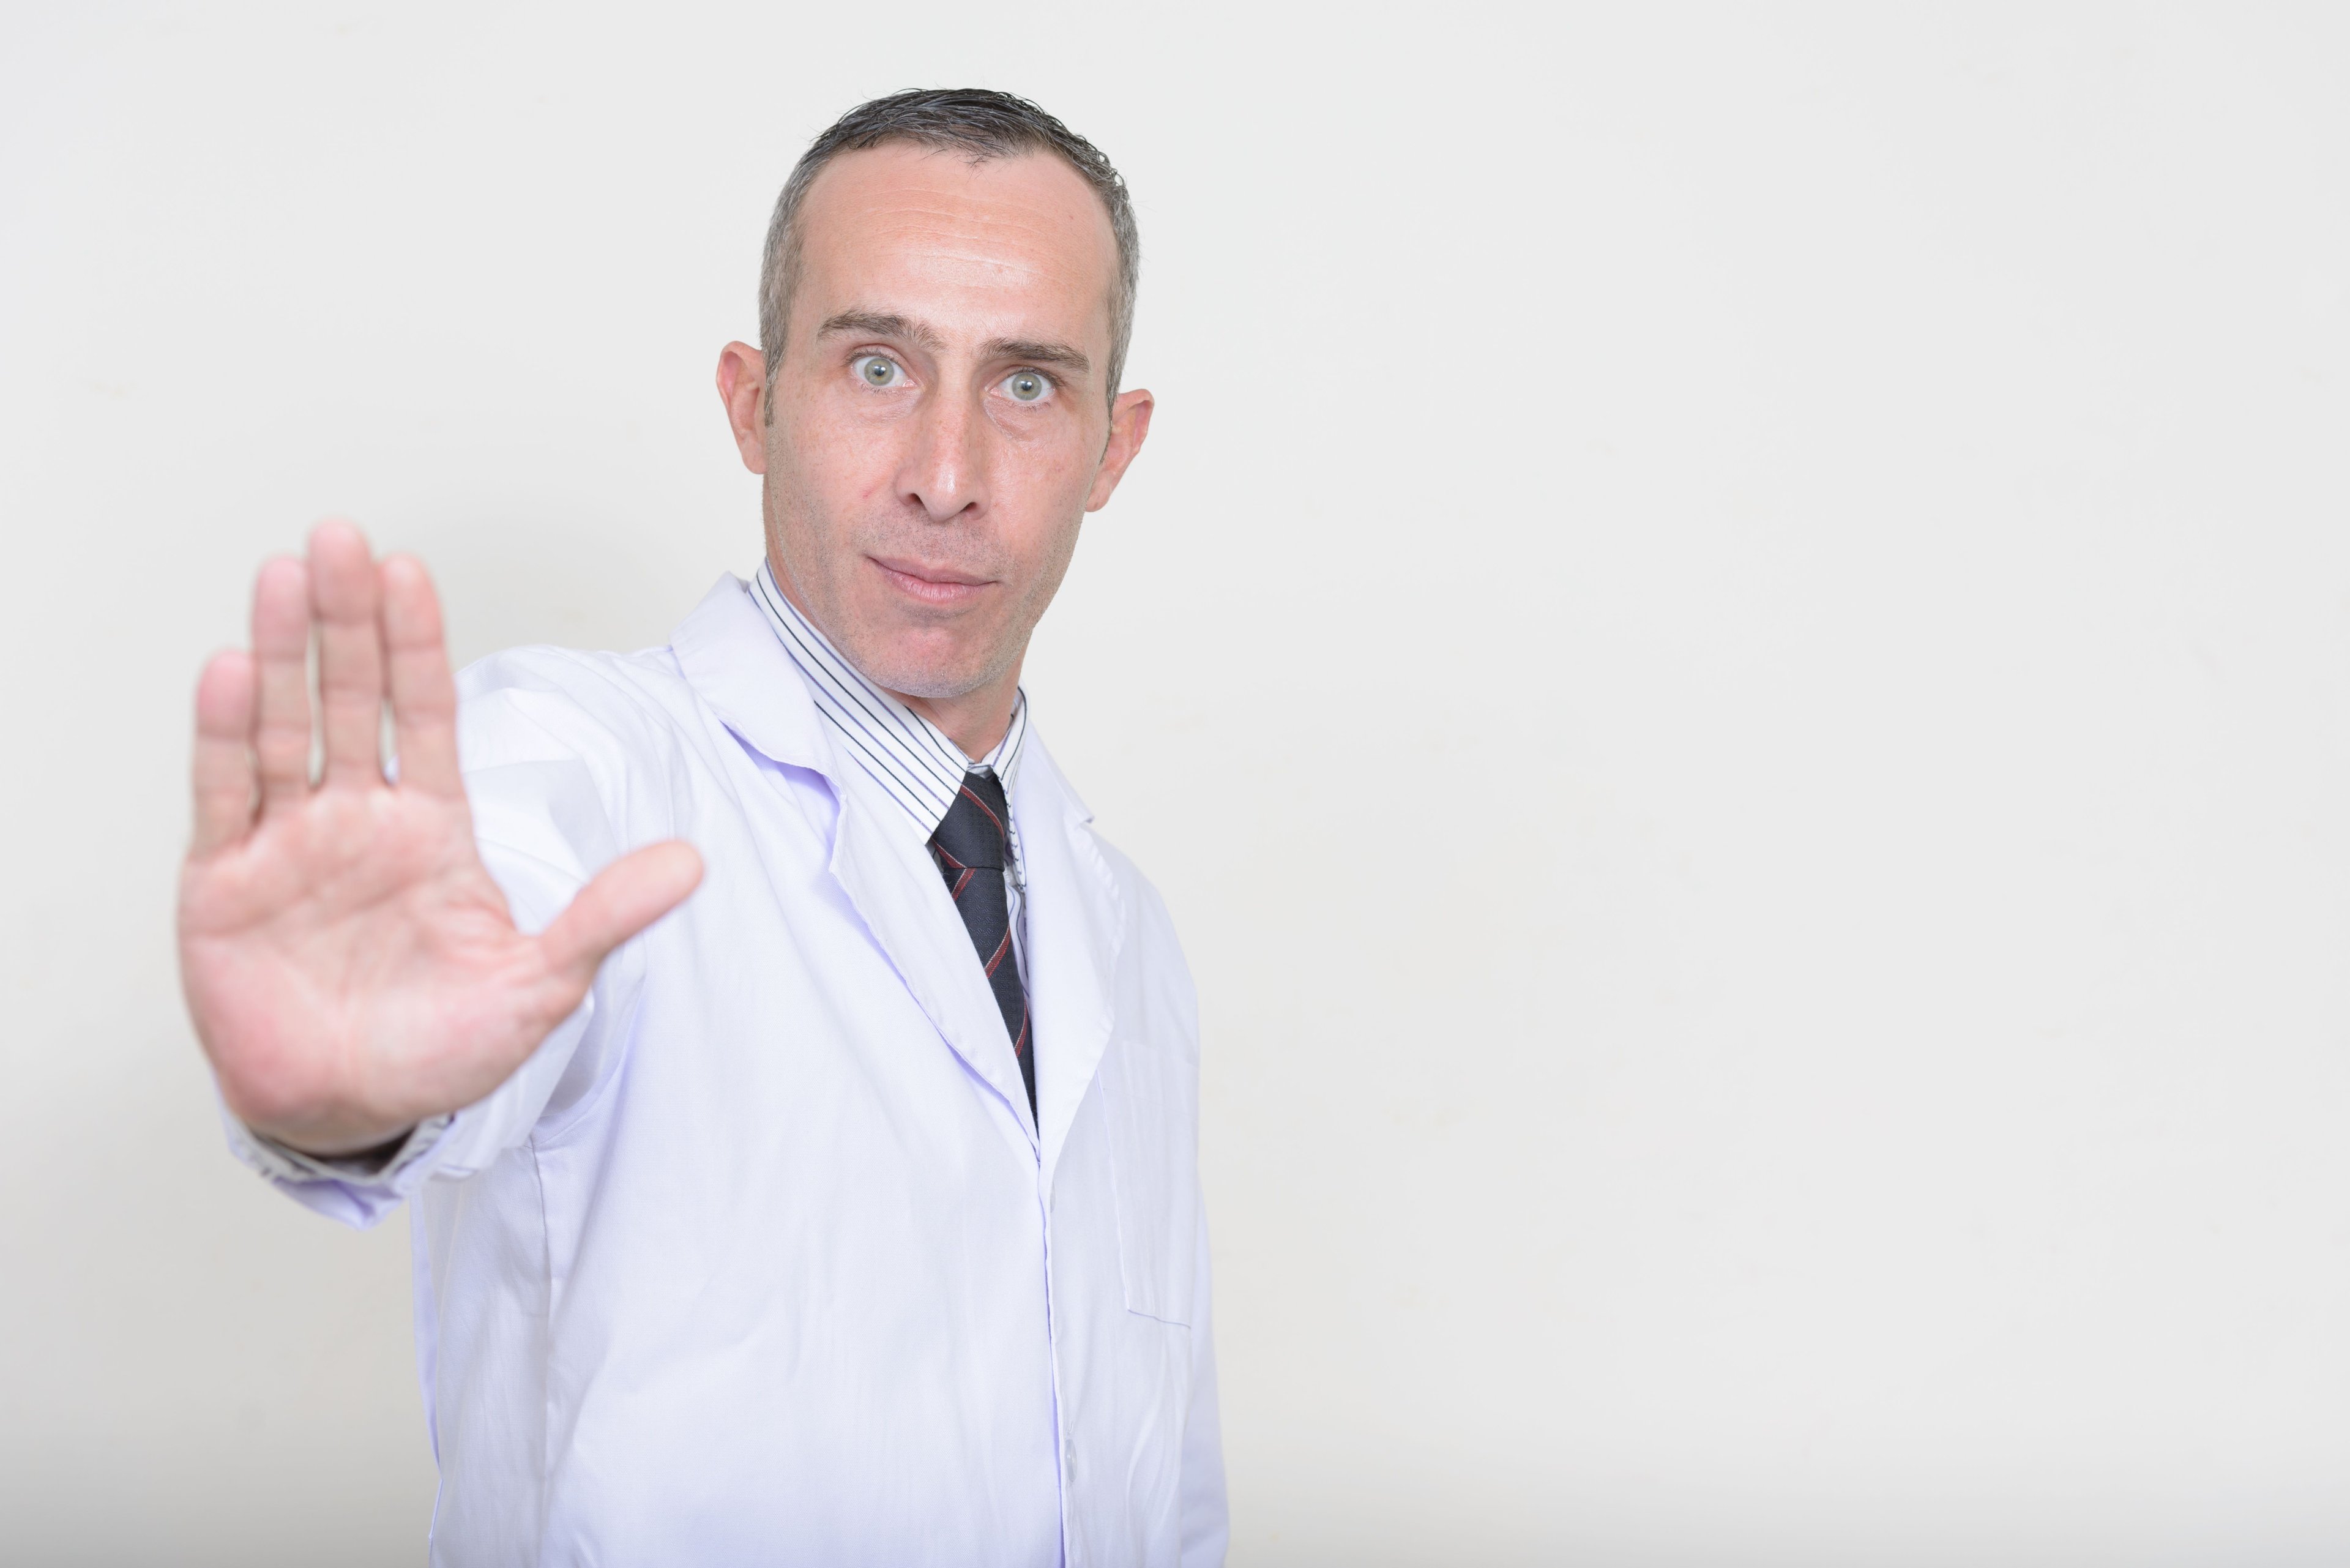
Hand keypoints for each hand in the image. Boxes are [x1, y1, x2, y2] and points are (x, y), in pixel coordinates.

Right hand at [178, 522, 702, 1156]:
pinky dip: (226, 737)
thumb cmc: (442, 1048)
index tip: (409, 571)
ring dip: (282, 654)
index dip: (417, 644)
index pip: (425, 714)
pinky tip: (230, 672)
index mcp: (430, 828)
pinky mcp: (225, 884)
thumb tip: (692, 861)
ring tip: (283, 575)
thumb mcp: (542, 984)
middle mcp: (356, 820)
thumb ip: (604, 917)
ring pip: (285, 730)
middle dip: (347, 619)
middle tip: (340, 539)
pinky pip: (226, 799)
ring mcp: (288, 845)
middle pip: (351, 697)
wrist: (355, 1112)